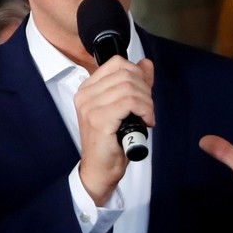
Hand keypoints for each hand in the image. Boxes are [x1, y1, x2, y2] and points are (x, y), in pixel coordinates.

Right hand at [74, 56, 154, 204]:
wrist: (100, 169)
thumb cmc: (112, 141)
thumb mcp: (126, 107)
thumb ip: (136, 83)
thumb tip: (146, 64)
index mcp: (88, 88)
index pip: (117, 63)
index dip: (138, 75)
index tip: (144, 93)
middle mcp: (85, 95)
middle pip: (126, 74)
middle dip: (145, 90)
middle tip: (147, 108)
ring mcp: (89, 106)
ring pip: (130, 88)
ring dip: (147, 102)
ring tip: (147, 116)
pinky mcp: (98, 119)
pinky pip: (130, 102)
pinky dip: (145, 110)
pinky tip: (146, 121)